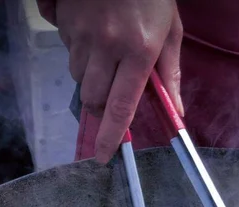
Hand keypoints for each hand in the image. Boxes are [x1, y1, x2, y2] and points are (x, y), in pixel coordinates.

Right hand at [51, 0, 183, 162]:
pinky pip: (66, 48)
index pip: (121, 106)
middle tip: (112, 88)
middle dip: (100, 104)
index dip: (111, 135)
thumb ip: (170, 73)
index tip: (102, 156)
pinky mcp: (62, 18)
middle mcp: (106, 45)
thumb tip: (176, 112)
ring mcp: (80, 31)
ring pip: (78, 74)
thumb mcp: (170, 30)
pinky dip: (79, 49)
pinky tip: (93, 29)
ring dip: (91, 74)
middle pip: (93, 97)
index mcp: (138, 51)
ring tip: (108, 49)